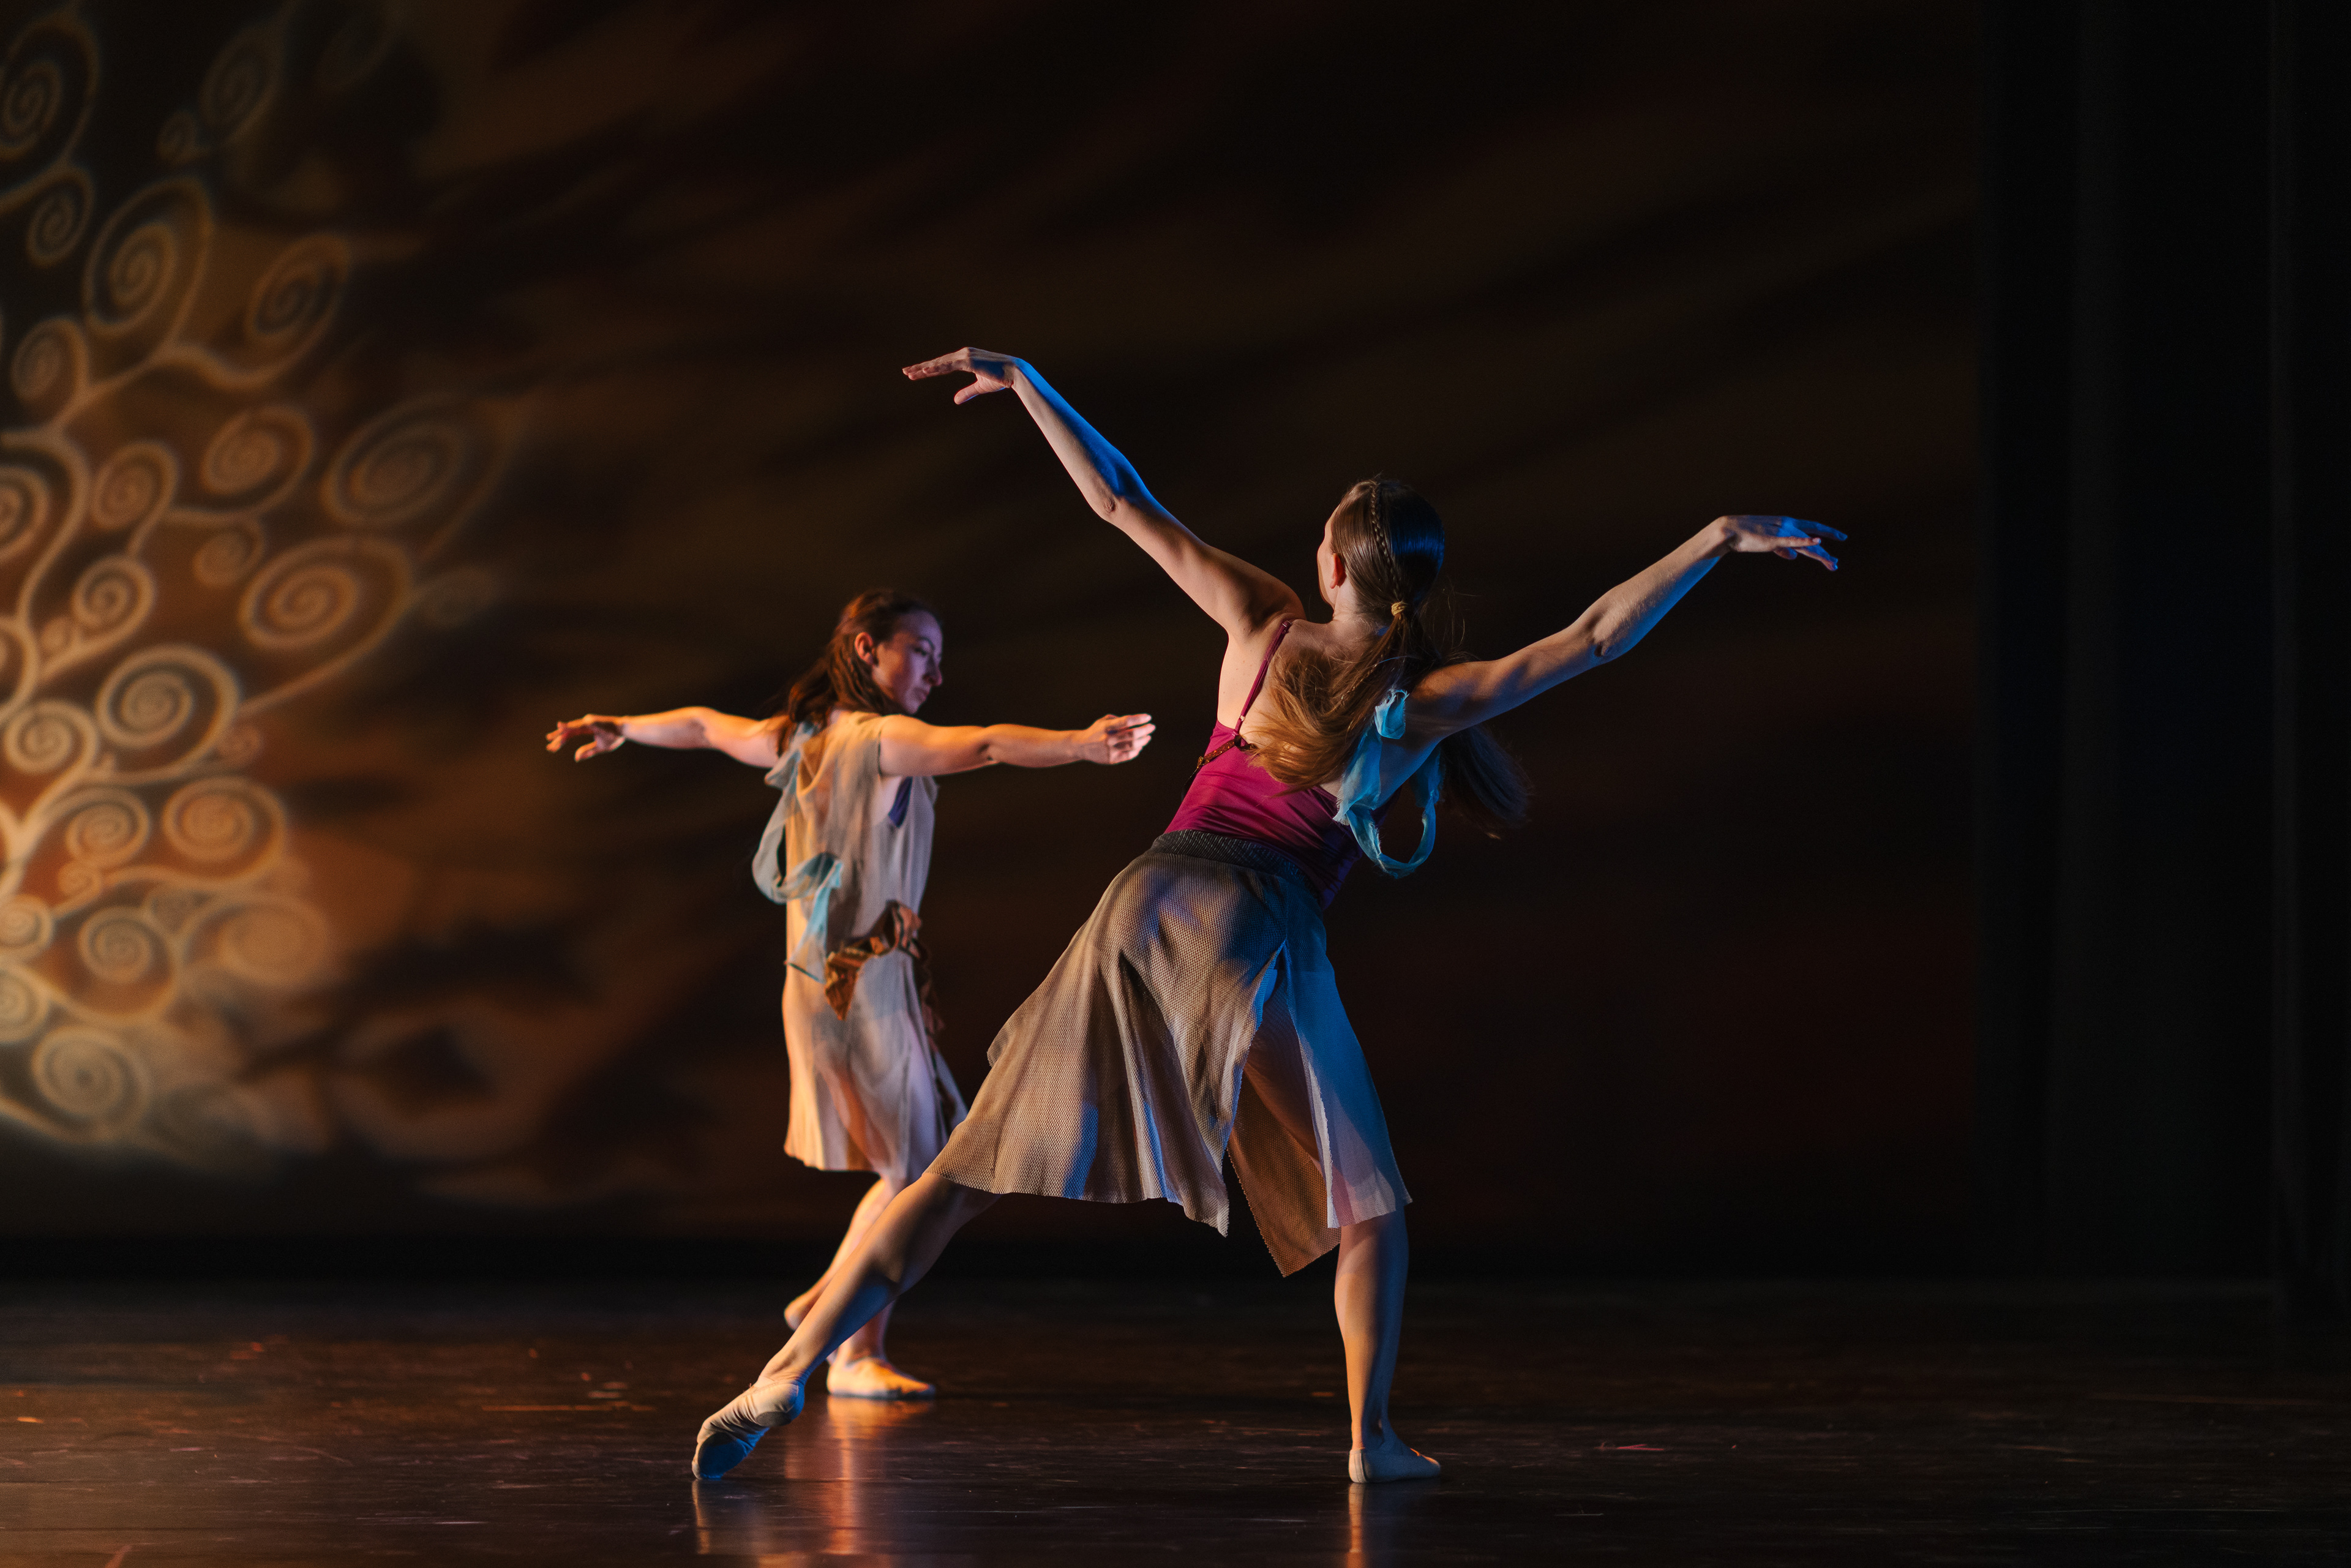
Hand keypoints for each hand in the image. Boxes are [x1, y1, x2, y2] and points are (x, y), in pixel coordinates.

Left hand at [547, 715, 625, 759]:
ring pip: (572, 727)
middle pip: (568, 731)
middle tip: (548, 746)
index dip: (561, 741)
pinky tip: (562, 727)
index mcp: (586, 728)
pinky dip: (571, 726)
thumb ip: (587, 751)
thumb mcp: (599, 747)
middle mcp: (585, 723)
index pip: (570, 735)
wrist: (625, 730)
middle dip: (557, 739)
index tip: (552, 748)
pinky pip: (580, 724)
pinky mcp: (592, 721)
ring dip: (561, 732)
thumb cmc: (614, 737)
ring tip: (550, 736)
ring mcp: (588, 721)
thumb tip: (575, 757)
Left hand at [902, 346, 1023, 404]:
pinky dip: (937, 368)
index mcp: (965, 358)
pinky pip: (949, 365)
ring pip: (940, 363)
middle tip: (905, 372)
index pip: (942, 364)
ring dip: (925, 369)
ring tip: (910, 374)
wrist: (1015, 374)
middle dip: (921, 368)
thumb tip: (955, 401)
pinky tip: (925, 371)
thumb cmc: (1001, 378)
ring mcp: (965, 356)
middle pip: (938, 362)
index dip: (929, 369)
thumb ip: (967, 392)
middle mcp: (963, 354)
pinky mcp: (969, 361)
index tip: (915, 373)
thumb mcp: (980, 386)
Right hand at [1075, 712, 1153, 764]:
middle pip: (1132, 734)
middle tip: (1152, 727)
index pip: (1126, 721)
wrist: (1081, 746)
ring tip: (1148, 737)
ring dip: (1143, 741)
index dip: (1139, 719)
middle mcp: (1108, 738)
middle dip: (1145, 730)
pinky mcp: (1112, 759)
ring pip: (1133, 745)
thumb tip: (1136, 722)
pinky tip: (1140, 746)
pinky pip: (1129, 755)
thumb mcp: (1104, 721)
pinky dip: (1137, 750)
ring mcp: (1110, 750)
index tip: (1148, 717)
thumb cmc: (1097, 731)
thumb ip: (1118, 720)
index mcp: (1106, 726)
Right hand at [1716, 515, 1842, 570]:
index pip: (1812, 526)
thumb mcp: (1769, 542)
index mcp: (1787, 523)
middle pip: (1813, 540)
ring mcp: (1783, 531)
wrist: (1731, 531)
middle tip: (1836, 564)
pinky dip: (1806, 541)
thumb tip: (1794, 557)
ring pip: (1807, 544)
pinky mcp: (1775, 539)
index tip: (1841, 536)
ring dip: (1821, 555)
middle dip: (1825, 553)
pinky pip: (1794, 540)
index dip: (1827, 531)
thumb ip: (1783, 549)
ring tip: (1833, 563)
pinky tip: (1818, 541)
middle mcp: (1789, 525)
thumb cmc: (1747, 536)